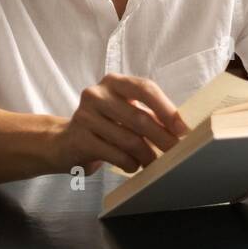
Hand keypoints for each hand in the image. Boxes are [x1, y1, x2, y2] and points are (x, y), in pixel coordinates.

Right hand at [51, 74, 189, 174]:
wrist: (65, 142)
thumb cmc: (104, 126)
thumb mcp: (124, 111)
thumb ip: (148, 114)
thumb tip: (179, 130)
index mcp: (114, 82)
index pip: (145, 89)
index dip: (166, 109)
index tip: (182, 129)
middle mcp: (97, 94)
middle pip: (139, 117)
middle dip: (162, 138)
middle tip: (176, 152)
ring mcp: (85, 115)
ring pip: (129, 139)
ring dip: (147, 155)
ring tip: (152, 162)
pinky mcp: (80, 138)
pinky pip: (115, 154)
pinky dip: (130, 163)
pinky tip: (133, 165)